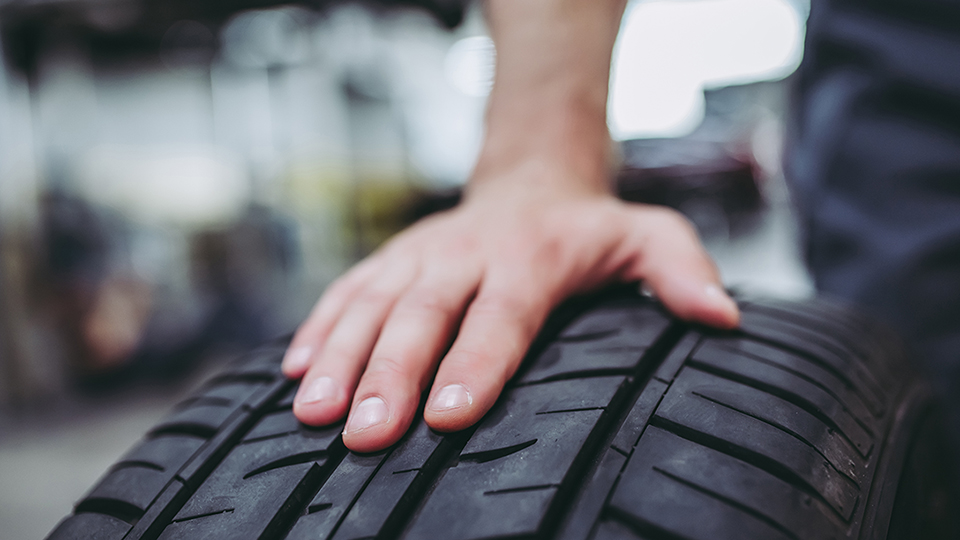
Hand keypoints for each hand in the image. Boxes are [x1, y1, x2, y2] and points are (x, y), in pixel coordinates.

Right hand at [281, 161, 738, 452]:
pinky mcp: (391, 258)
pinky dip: (317, 329)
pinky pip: (347, 291)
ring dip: (338, 357)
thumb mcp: (646, 233)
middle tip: (363, 432)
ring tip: (312, 412)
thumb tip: (722, 318)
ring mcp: (420, 254)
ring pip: (372, 305)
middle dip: (389, 375)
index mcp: (529, 257)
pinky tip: (293, 373)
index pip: (499, 317)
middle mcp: (466, 254)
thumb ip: (682, 268)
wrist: (531, 176)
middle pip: (422, 316)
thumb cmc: (587, 225)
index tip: (446, 417)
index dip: (473, 366)